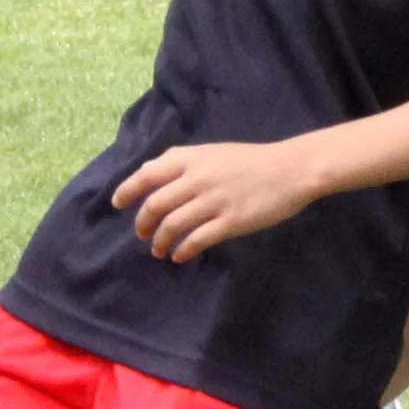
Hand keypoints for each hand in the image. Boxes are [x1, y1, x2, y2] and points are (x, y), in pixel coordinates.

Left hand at [112, 140, 319, 261]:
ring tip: (159, 250)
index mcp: (192, 159)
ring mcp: (214, 201)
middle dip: (143, 223)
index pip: (147, 174)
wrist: (290, 170)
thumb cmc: (251, 160)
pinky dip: (183, 250)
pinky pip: (197, 240)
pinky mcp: (230, 222)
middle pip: (156, 204)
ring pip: (172, 225)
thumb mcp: (213, 152)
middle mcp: (198, 179)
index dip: (127, 190)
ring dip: (160, 241)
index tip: (118, 204)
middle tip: (142, 234)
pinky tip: (180, 256)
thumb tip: (150, 173)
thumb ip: (183, 162)